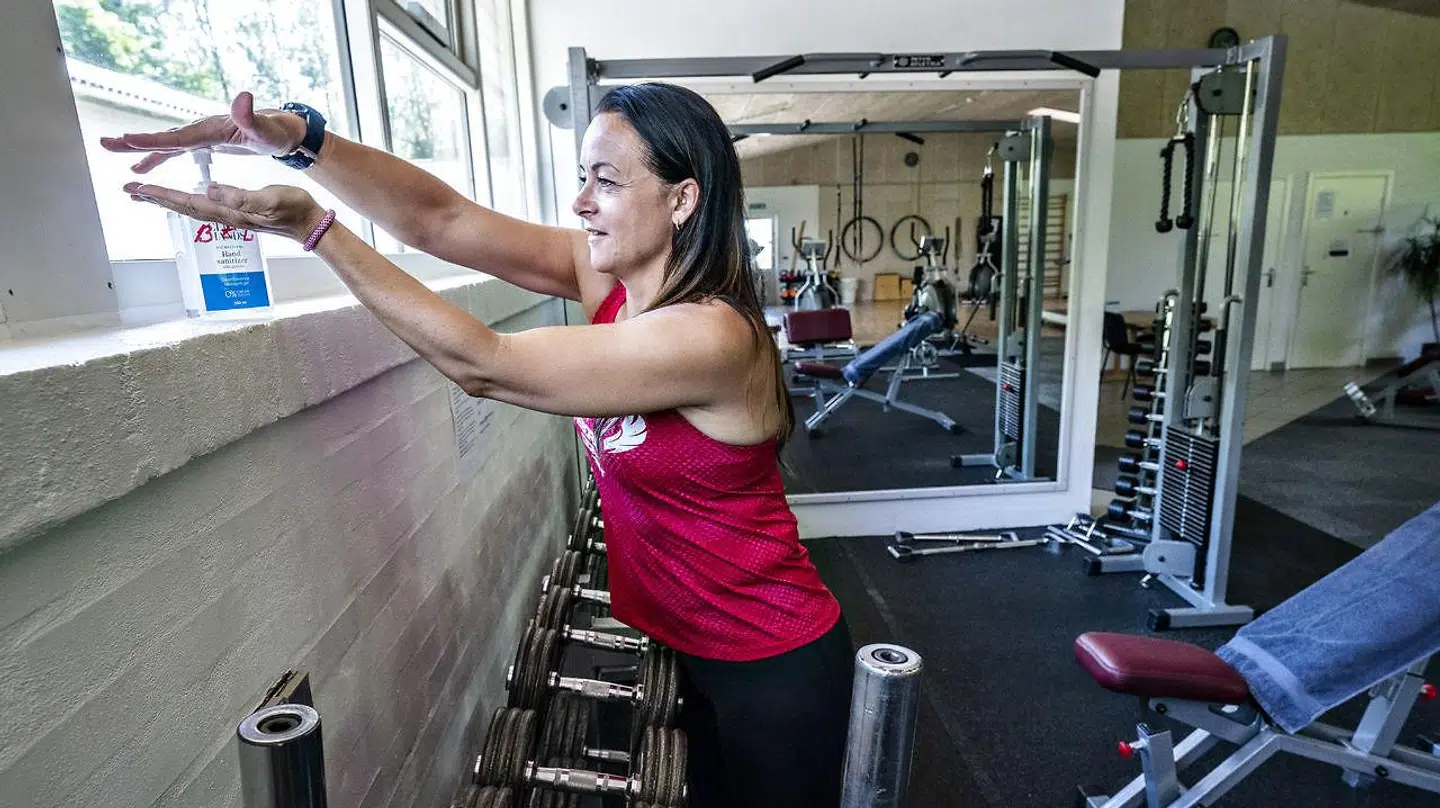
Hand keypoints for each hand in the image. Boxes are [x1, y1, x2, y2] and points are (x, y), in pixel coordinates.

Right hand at [100, 92, 306, 173]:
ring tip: (112, 149)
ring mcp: (200, 135)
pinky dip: (156, 157)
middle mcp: (201, 129)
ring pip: (165, 143)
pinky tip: (140, 169)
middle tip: (105, 143)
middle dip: (134, 141)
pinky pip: (175, 150)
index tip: (128, 140)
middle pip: (164, 138)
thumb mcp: (266, 129)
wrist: (281, 130)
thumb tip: (242, 97)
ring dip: (138, 148)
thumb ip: (252, 116)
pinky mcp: (203, 142)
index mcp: (212, 129)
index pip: (179, 137)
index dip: (154, 141)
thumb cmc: (276, 132)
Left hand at [125, 181, 327, 242]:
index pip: (188, 202)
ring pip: (191, 207)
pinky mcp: (238, 212)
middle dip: (155, 199)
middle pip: (182, 207)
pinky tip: (184, 199)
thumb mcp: (270, 198)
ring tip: (147, 195)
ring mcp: (231, 215)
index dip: (162, 195)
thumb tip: (210, 189)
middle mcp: (225, 215)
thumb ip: (241, 195)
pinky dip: (186, 201)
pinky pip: (204, 207)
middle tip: (129, 191)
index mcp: (229, 210)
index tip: (138, 188)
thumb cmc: (294, 209)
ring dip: (167, 201)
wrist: (310, 224)